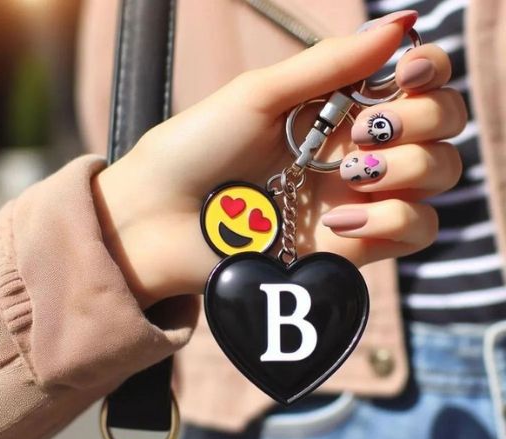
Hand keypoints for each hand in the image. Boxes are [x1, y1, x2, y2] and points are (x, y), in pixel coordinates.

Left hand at [92, 11, 465, 308]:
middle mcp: (355, 151)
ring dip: (407, 167)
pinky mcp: (349, 249)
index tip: (405, 71)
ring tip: (348, 172)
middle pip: (443, 129)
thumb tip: (403, 23)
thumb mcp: (259, 94)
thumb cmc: (195, 149)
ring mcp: (356, 200)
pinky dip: (392, 219)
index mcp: (337, 111)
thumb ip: (331, 65)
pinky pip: (414, 231)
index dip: (431, 72)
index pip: (419, 85)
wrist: (160, 219)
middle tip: (358, 132)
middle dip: (421, 121)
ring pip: (438, 178)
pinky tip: (341, 219)